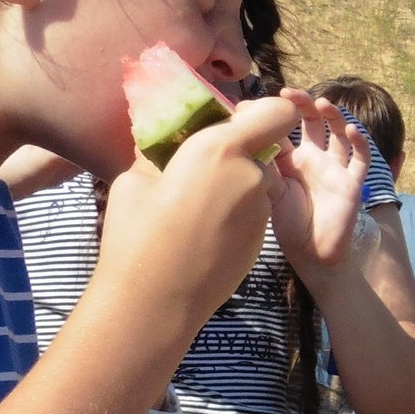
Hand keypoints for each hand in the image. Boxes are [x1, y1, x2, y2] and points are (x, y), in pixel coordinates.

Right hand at [96, 94, 299, 329]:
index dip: (263, 112)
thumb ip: (162, 151)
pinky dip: (236, 210)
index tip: (234, 122)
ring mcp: (261, 210)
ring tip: (196, 201)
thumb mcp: (137, 179)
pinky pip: (253, 210)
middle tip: (200, 165)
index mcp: (222, 149)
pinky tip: (203, 228)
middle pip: (264, 148)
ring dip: (237, 181)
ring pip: (259, 181)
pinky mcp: (261, 239)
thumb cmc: (136, 233)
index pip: (278, 113)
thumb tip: (162, 138)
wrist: (157, 301)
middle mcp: (252, 176)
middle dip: (241, 151)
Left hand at [265, 92, 371, 287]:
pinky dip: (359, 142)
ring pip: (338, 134)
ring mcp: (335, 168)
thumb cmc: (289, 226)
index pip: (283, 129)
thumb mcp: (270, 191)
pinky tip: (352, 130)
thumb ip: (264, 165)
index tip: (255, 104)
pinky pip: (360, 158)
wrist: (313, 255)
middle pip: (312, 123)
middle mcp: (314, 159)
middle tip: (291, 94)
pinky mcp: (353, 181)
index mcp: (291, 161)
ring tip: (323, 105)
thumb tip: (248, 136)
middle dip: (303, 105)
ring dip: (333, 116)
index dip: (273, 114)